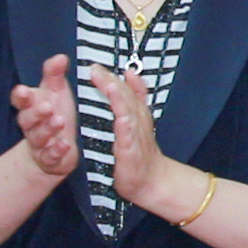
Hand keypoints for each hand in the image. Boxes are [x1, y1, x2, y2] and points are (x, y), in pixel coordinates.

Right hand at [8, 54, 81, 180]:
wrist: (55, 147)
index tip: (24, 90)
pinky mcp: (49, 158)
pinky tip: (64, 145)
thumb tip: (60, 57)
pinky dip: (56, 151)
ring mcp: (39, 143)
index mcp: (31, 106)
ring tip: (59, 121)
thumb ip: (54, 75)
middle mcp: (32, 125)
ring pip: (38, 137)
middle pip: (27, 119)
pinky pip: (49, 156)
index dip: (21, 96)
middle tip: (47, 106)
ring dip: (47, 129)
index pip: (21, 100)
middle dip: (35, 113)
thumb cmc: (54, 114)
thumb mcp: (56, 92)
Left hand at [92, 59, 187, 222]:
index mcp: (136, 112)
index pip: (127, 89)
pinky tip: (120, 117)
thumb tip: (128, 74)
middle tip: (95, 69)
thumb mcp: (137, 121)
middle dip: (111, 81)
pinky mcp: (131, 151)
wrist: (152, 181)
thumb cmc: (140, 153)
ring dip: (118, 97)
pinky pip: (128, 136)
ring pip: (128, 111)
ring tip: (106, 84)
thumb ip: (134, 97)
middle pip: (126, 96)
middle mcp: (137, 120)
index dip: (113, 77)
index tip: (96, 66)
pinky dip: (126, 125)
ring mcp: (135, 135)